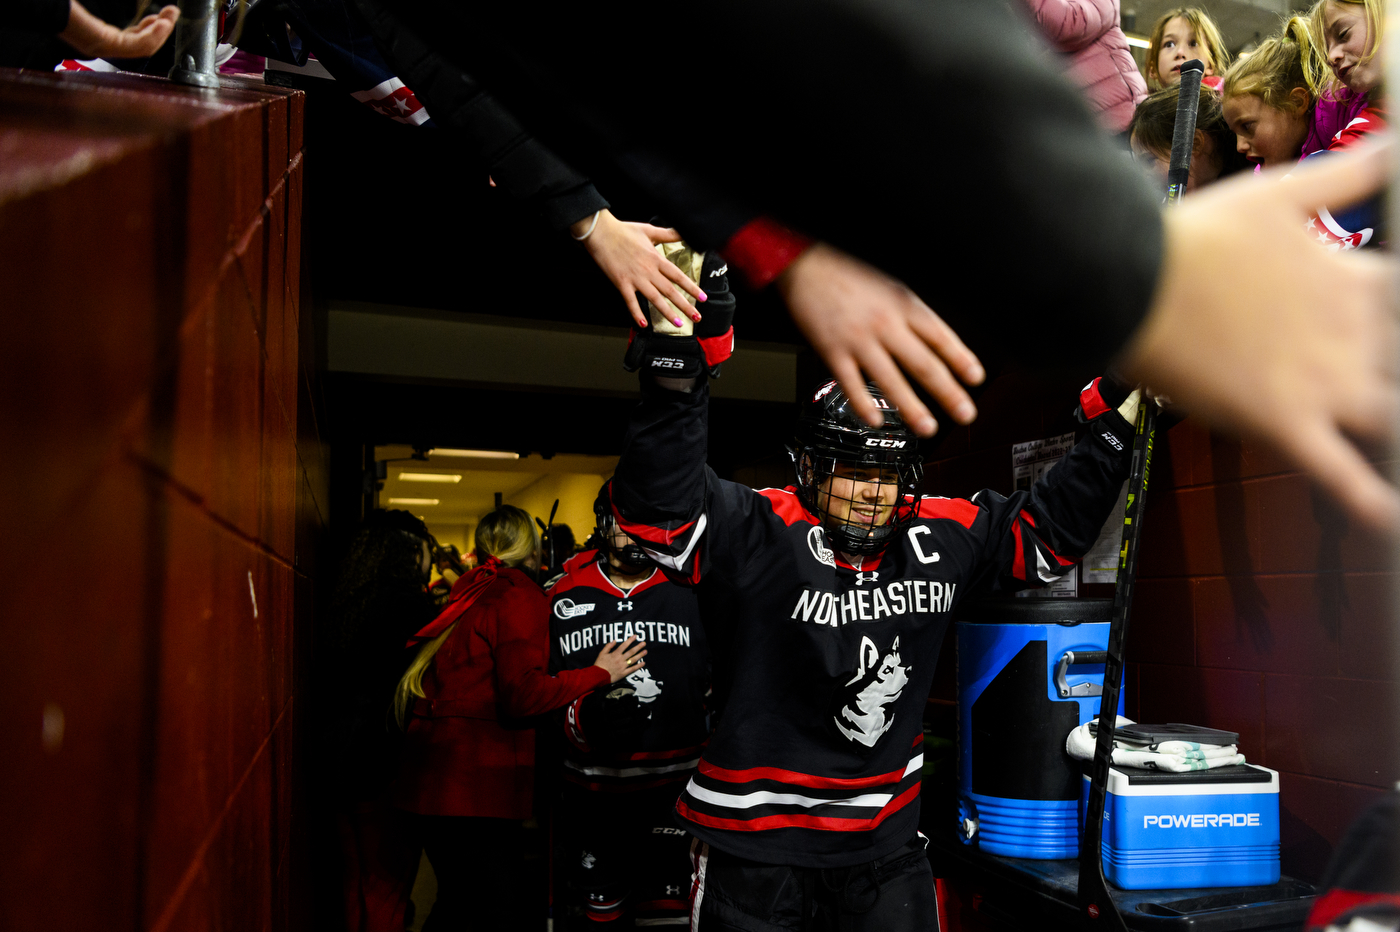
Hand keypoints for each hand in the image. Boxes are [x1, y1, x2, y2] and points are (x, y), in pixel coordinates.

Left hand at [59, 0, 178, 58]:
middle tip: (173, 14)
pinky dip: (154, 35)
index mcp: (99, 36)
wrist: (49, 10)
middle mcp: (104, 46)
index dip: (151, 29)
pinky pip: (138, 46)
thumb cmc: (65, 10)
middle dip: (161, 29)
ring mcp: (107, 48)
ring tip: (172, 17)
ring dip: (162, 32)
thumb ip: (106, 11)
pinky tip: (162, 24)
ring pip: (144, 47)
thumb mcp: (92, 8)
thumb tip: (132, 13)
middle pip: (142, 45)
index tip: (162, 17)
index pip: (133, 40)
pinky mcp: (108, 46)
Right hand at [574, 210, 707, 327]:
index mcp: (656, 258)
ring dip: (667, 312)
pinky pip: (630, 302)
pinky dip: (637, 314)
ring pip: (655, 299)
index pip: (678, 276)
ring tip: (678, 323)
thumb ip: (668, 234)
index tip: (703, 298)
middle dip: (685, 305)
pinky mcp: (621, 283)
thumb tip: (683, 231)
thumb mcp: (649, 230)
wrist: (601, 232)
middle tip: (697, 317)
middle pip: (671, 291)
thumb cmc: (624, 230)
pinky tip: (643, 324)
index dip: (692, 287)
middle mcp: (648, 271)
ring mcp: (635, 279)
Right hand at [592, 635, 647, 683]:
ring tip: (646, 651)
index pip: (624, 645)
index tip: (635, 636)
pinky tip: (643, 663)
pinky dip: (638, 666)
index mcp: (615, 654)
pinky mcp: (624, 673)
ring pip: (633, 660)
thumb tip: (615, 641)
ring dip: (640, 655)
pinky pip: (632, 669)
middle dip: (638, 647)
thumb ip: (608, 646)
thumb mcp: (602, 653)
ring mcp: (623, 666)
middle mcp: (620, 659)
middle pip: (631, 652)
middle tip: (644, 643)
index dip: (630, 640)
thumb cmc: (600, 664)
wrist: (598, 676)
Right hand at [776, 242, 985, 436]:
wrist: (806, 263)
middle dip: (948, 392)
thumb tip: (933, 343)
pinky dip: (863, 405)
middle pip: (923, 363)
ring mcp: (858, 339)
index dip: (961, 359)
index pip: (940, 336)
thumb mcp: (890, 286)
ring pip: (891, 379)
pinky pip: (850, 383)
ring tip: (927, 427)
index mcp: (903, 304)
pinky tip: (875, 420)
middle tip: (965, 413)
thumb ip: (910, 314)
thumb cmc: (848, 274)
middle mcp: (885, 324)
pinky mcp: (832, 350)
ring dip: (912, 407)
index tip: (975, 378)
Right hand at [1118, 140, 1397, 531]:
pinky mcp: (1284, 426)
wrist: (1128, 280)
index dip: (1399, 317)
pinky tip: (1394, 524)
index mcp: (1360, 282)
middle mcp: (1356, 337)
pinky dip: (1376, 505)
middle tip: (1378, 376)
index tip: (1388, 326)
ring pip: (1397, 422)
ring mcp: (1324, 387)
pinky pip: (1344, 479)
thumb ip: (1352, 173)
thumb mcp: (1280, 194)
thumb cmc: (1194, 238)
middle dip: (1399, 371)